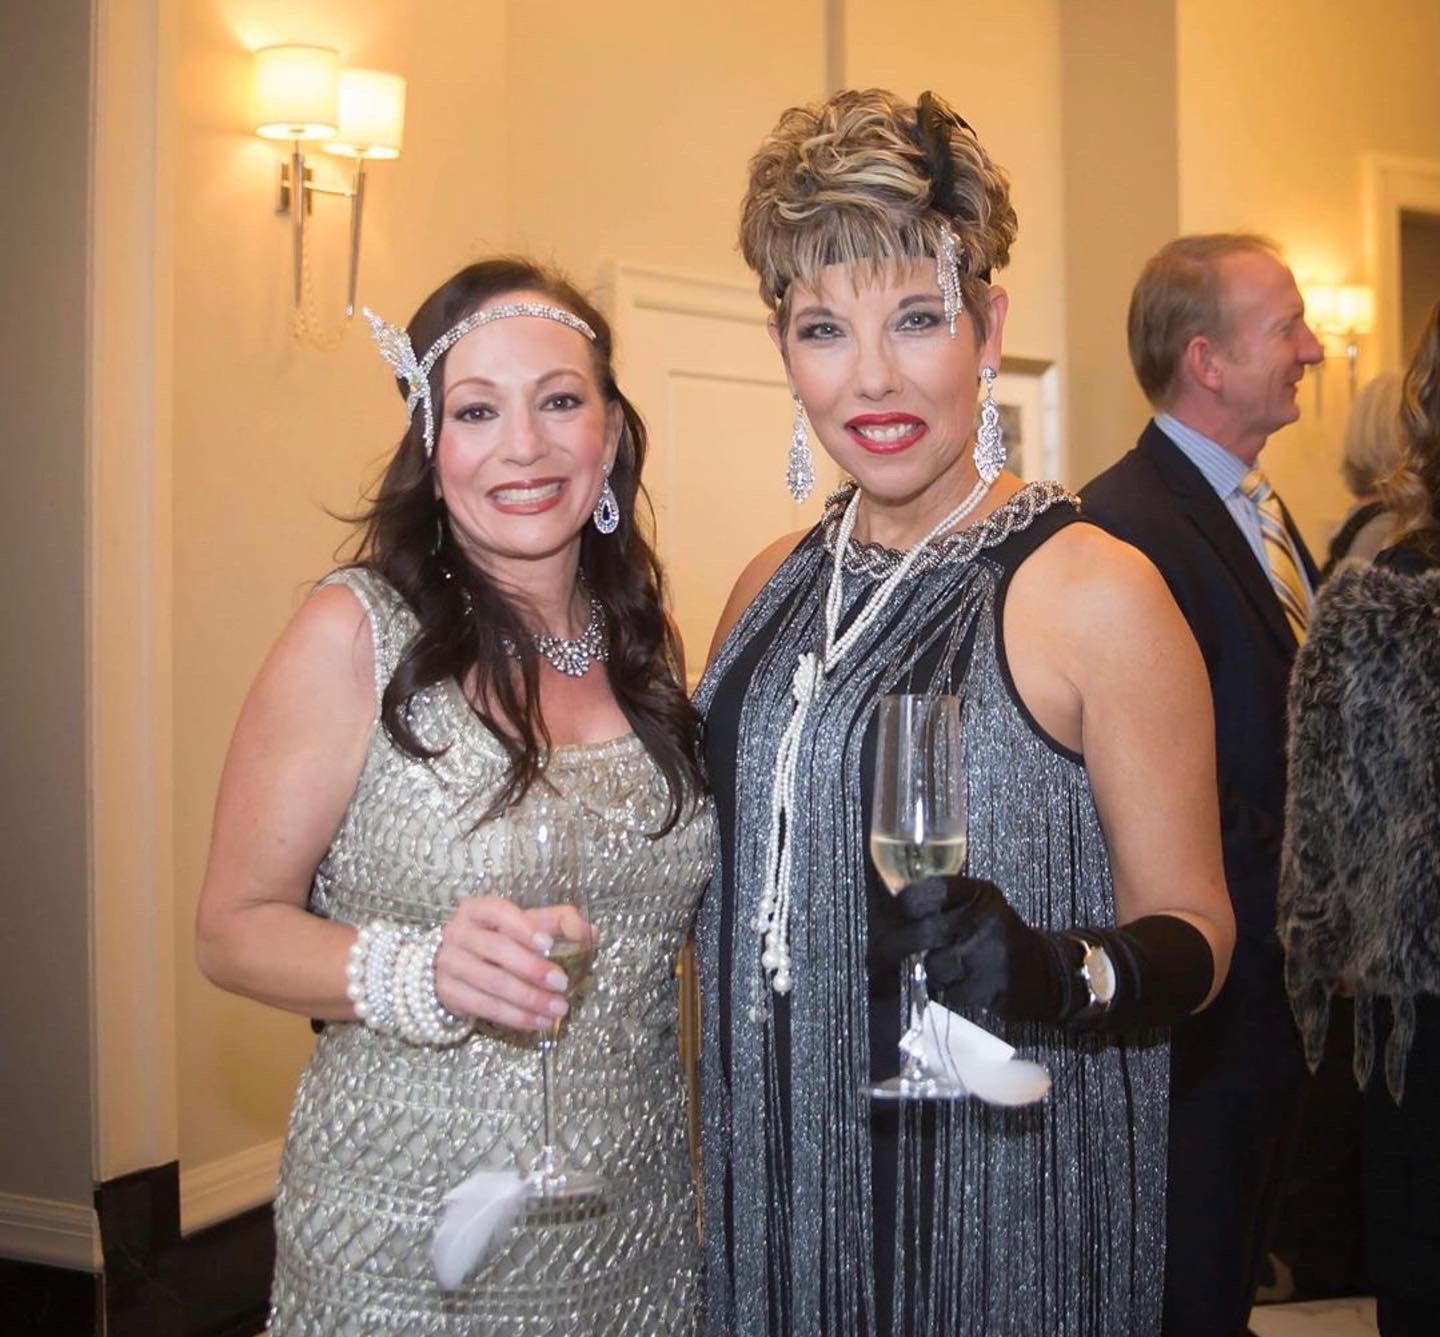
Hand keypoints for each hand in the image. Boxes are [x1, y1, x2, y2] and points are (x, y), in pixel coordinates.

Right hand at [434, 896, 596, 1031]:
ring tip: (558, 1008)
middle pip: (496, 950)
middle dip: (532, 969)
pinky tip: (539, 1022)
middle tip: (562, 983)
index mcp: (478, 909)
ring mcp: (450, 964)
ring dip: (528, 999)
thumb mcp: (529, 923)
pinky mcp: (449, 993)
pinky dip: (516, 1017)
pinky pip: (485, 1007)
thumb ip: (560, 922)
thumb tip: (591, 932)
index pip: (498, 912)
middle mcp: (458, 933)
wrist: (458, 963)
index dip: (522, 928)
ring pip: (492, 983)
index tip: (548, 944)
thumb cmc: (501, 938)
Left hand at [868, 875, 1074, 1022]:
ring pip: (934, 966)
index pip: (925, 892)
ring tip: (949, 971)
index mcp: (977, 893)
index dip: (899, 909)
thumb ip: (938, 907)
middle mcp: (986, 917)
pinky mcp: (994, 986)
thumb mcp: (974, 908)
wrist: (1046, 972)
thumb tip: (884, 919)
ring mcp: (992, 952)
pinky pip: (952, 992)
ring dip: (932, 974)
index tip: (886, 921)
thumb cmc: (996, 938)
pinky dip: (951, 992)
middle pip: (922, 932)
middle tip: (876, 962)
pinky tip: (967, 985)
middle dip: (891, 949)